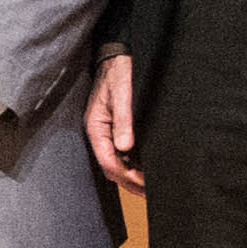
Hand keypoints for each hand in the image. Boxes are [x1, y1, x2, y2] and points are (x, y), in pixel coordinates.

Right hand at [82, 53, 139, 187]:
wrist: (116, 54)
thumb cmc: (118, 71)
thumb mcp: (122, 94)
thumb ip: (124, 120)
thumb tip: (126, 148)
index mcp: (96, 127)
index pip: (108, 161)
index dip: (126, 176)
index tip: (144, 185)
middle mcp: (99, 132)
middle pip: (111, 166)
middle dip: (129, 182)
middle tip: (150, 193)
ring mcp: (106, 131)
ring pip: (116, 161)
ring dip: (131, 175)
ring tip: (150, 185)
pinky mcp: (114, 127)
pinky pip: (121, 152)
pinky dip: (133, 163)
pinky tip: (146, 167)